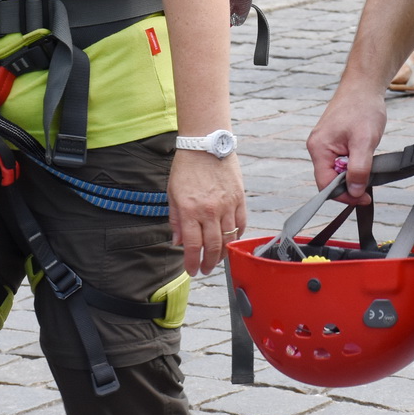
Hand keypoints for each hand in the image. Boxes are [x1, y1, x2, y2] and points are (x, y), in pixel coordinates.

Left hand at [169, 150, 247, 275]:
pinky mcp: (239, 198)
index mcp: (190, 210)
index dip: (192, 262)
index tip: (192, 270)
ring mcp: (227, 205)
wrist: (206, 143)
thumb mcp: (172, 193)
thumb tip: (178, 242)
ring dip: (223, 253)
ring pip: (228, 238)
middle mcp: (210, 210)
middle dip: (209, 263)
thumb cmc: (186, 167)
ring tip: (218, 259)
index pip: (192, 245)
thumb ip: (176, 220)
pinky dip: (237, 236)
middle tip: (206, 269)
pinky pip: (241, 223)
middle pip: (212, 246)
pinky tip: (231, 240)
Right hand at [307, 80, 387, 203]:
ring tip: (368, 166)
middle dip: (349, 185)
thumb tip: (355, 192)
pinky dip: (352, 164)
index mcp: (319, 148)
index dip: (345, 196)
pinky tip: (363, 157)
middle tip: (369, 183)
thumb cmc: (363, 108)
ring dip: (352, 174)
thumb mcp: (365, 141)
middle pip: (329, 180)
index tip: (363, 197)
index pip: (326, 185)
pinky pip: (340, 161)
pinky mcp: (332, 141)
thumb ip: (359, 169)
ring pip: (336, 171)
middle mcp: (317, 147)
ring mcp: (324, 144)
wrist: (364, 86)